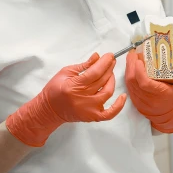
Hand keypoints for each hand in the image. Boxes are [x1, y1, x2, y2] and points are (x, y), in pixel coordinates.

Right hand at [6, 53, 126, 146]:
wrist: (49, 110)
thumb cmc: (54, 89)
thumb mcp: (65, 72)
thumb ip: (83, 65)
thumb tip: (97, 56)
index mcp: (74, 86)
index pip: (95, 72)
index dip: (105, 62)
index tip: (110, 55)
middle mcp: (83, 98)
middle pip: (102, 80)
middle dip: (109, 68)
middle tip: (111, 61)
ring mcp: (89, 109)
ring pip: (107, 92)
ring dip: (112, 80)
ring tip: (110, 73)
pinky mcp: (93, 117)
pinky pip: (110, 113)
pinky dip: (118, 106)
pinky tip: (123, 96)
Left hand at [125, 40, 172, 133]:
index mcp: (162, 95)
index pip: (145, 83)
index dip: (139, 71)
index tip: (140, 59)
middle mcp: (149, 100)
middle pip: (133, 81)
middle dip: (131, 64)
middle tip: (134, 52)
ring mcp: (140, 103)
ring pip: (129, 84)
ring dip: (128, 69)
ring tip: (133, 57)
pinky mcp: (136, 103)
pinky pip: (129, 88)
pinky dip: (129, 76)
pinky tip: (132, 68)